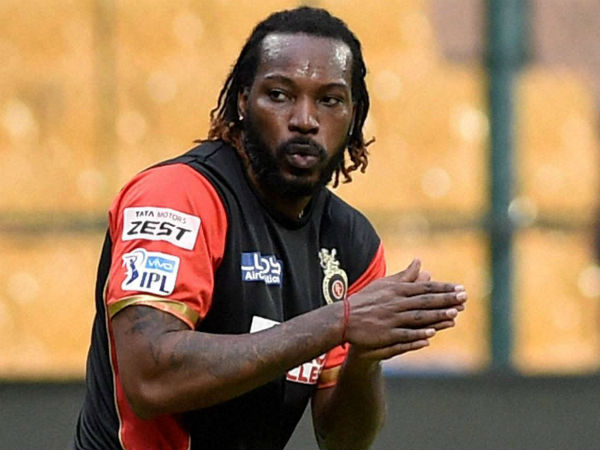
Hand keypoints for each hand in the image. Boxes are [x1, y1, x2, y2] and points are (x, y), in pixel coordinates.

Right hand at [344, 259, 466, 360]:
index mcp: (396, 290)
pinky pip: (404, 334)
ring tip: (454, 313)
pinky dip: (418, 333)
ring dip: (436, 315)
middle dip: (446, 299)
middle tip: (464, 298)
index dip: (443, 289)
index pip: (424, 288)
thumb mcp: (385, 284)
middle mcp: (396, 303)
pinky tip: (431, 334)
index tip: (460, 288)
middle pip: (424, 301)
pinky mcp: (385, 333)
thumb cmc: (366, 300)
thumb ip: (404, 275)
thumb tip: (419, 262)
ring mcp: (391, 319)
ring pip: (417, 317)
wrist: (345, 318)